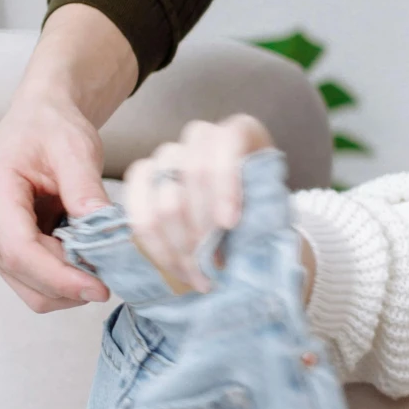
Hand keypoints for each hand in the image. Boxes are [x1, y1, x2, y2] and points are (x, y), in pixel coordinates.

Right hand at [0, 9, 137, 312]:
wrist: (40, 121)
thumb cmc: (52, 128)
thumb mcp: (75, 149)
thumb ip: (85, 189)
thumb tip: (102, 229)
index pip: (20, 250)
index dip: (61, 276)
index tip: (100, 286)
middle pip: (25, 277)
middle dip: (71, 285)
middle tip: (115, 273)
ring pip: (31, 289)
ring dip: (70, 286)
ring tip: (102, 260)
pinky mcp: (6, 250)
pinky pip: (36, 282)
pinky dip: (66, 280)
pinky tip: (87, 257)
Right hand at [125, 115, 271, 294]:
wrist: (245, 223)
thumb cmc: (263, 213)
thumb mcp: (271, 210)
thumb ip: (258, 215)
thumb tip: (233, 235)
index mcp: (239, 132)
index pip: (227, 144)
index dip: (225, 185)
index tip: (230, 224)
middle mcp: (201, 137)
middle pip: (191, 172)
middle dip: (203, 226)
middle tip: (216, 265)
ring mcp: (169, 156)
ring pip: (164, 197)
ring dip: (181, 244)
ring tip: (200, 275)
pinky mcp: (144, 178)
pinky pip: (136, 208)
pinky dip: (157, 245)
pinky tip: (176, 267)